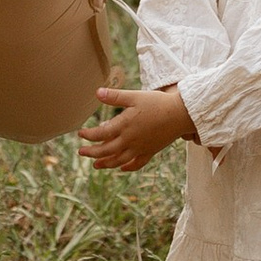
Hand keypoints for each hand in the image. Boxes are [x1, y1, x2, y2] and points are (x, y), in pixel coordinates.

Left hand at [77, 78, 195, 172]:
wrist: (180, 114)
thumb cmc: (157, 102)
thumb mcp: (135, 96)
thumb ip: (115, 96)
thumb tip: (97, 93)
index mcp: (124, 125)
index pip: (100, 134)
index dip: (88, 135)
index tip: (80, 134)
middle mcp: (130, 140)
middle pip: (106, 150)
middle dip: (92, 153)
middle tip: (81, 152)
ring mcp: (140, 148)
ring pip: (119, 160)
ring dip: (106, 163)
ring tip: (96, 165)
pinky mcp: (150, 151)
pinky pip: (137, 163)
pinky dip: (128, 167)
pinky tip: (122, 168)